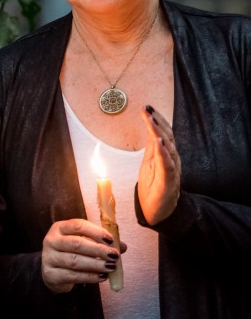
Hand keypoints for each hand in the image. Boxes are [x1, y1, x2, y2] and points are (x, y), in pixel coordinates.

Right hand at [41, 219, 121, 293]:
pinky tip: (102, 277)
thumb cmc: (70, 253)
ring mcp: (49, 258)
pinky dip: (89, 277)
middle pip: (76, 243)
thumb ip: (101, 242)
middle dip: (98, 250)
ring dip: (95, 264)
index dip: (95, 232)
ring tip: (111, 267)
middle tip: (114, 255)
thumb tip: (122, 246)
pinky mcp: (51, 274)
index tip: (111, 240)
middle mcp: (51, 240)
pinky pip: (72, 276)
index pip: (77, 225)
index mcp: (59, 228)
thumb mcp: (83, 243)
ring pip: (74, 261)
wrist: (52, 272)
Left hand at [137, 105, 181, 224]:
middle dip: (158, 122)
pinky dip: (164, 153)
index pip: (163, 133)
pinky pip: (168, 166)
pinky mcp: (168, 182)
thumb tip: (149, 125)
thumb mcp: (149, 161)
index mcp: (166, 154)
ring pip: (168, 148)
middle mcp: (172, 160)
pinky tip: (160, 143)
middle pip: (167, 137)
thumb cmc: (154, 185)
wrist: (158, 211)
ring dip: (159, 133)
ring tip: (151, 121)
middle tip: (147, 109)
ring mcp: (171, 170)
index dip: (156, 119)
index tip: (147, 107)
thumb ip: (151, 144)